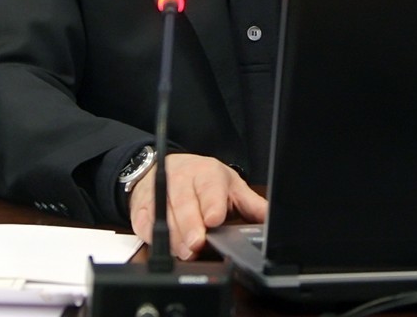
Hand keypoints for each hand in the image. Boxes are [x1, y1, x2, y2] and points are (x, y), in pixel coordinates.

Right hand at [128, 153, 266, 259]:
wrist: (169, 167)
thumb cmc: (203, 180)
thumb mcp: (230, 186)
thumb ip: (251, 204)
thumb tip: (273, 218)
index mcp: (208, 173)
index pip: (210, 187)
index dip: (212, 203)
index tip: (215, 219)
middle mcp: (183, 179)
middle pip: (184, 202)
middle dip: (190, 224)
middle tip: (196, 244)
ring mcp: (160, 190)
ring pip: (163, 213)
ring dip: (173, 234)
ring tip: (183, 251)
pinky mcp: (143, 205)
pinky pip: (143, 220)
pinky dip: (149, 233)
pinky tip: (160, 244)